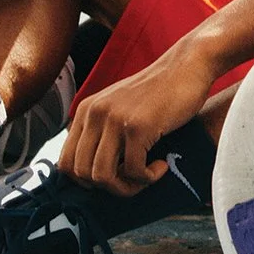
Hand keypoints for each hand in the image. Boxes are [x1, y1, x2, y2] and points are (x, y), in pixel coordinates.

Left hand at [61, 36, 223, 195]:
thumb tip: (94, 173)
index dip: (86, 181)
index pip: (65, 162)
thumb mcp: (120, 106)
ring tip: (146, 176)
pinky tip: (161, 166)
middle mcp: (94, 114)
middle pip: (81, 174)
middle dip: (108, 187)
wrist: (188, 66)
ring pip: (103, 176)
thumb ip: (102, 130)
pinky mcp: (138, 127)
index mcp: (86, 110)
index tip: (113, 177)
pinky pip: (134, 171)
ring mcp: (115, 120)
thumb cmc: (160, 91)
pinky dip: (148, 177)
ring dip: (127, 186)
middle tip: (133, 179)